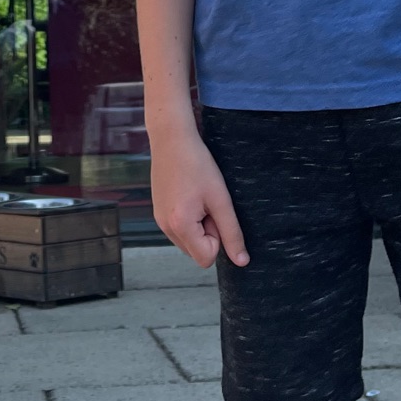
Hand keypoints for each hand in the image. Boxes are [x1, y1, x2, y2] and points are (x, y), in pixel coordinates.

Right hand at [150, 131, 247, 268]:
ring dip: (198, 225)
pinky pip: (179, 228)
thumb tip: (242, 262)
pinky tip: (189, 194)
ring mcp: (159, 219)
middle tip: (207, 202)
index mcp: (180, 226)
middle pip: (196, 251)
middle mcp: (165, 227)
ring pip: (188, 240)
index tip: (214, 212)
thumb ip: (232, 232)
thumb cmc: (198, 164)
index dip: (217, 239)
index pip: (206, 259)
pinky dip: (189, 218)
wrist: (171, 138)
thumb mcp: (220, 198)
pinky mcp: (158, 211)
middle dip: (207, 233)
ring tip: (198, 197)